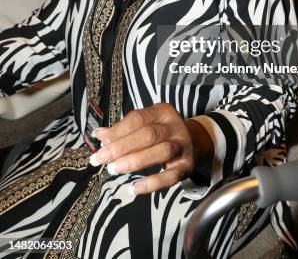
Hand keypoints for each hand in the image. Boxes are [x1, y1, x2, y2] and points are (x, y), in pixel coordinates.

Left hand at [89, 103, 212, 194]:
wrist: (195, 142)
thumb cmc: (163, 132)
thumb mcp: (147, 124)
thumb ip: (124, 129)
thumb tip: (99, 134)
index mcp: (163, 112)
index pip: (138, 119)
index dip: (118, 131)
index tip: (101, 143)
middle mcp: (175, 127)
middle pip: (149, 135)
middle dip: (121, 147)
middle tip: (100, 159)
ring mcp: (182, 146)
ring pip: (161, 151)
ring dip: (134, 161)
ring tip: (113, 169)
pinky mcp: (187, 166)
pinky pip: (171, 176)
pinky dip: (152, 183)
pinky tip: (134, 188)